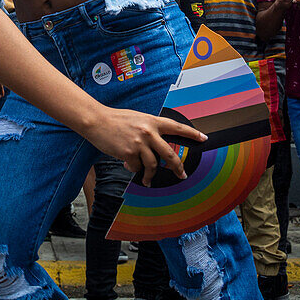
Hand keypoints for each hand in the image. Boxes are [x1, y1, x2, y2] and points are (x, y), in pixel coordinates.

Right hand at [83, 108, 206, 186]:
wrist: (96, 120)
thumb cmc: (115, 120)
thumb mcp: (137, 119)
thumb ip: (148, 131)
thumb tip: (153, 150)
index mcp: (152, 121)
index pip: (177, 127)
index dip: (192, 134)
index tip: (203, 138)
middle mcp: (148, 131)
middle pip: (170, 154)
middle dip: (177, 167)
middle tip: (182, 174)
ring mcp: (139, 143)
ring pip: (153, 165)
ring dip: (150, 175)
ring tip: (147, 180)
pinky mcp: (129, 153)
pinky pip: (136, 167)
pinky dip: (133, 169)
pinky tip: (126, 164)